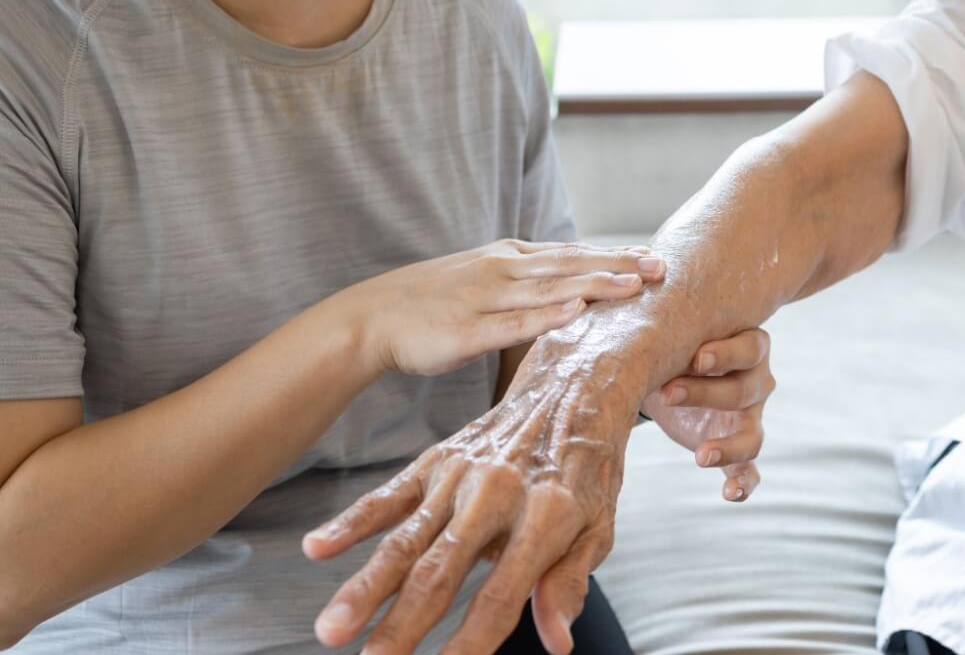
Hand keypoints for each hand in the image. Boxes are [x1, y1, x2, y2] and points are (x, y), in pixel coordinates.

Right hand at [303, 329, 647, 653]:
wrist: (577, 383)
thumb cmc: (590, 465)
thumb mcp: (599, 524)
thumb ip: (569, 581)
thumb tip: (557, 642)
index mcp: (545, 516)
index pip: (501, 595)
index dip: (472, 642)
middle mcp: (497, 494)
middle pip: (440, 571)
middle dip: (402, 624)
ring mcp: (462, 475)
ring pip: (405, 540)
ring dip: (365, 587)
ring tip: (332, 629)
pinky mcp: (438, 459)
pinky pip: (390, 495)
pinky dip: (351, 521)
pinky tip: (318, 547)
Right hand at [333, 240, 664, 377]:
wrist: (371, 318)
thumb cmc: (431, 305)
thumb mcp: (482, 282)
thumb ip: (523, 284)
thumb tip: (567, 291)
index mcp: (508, 258)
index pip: (570, 253)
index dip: (613, 254)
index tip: (652, 257)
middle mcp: (502, 270)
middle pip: (570, 264)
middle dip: (617, 264)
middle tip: (661, 267)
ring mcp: (485, 298)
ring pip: (549, 289)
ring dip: (593, 284)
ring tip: (632, 285)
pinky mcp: (467, 329)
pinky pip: (513, 322)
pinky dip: (546, 315)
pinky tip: (575, 311)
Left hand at [641, 327, 772, 501]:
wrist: (666, 371)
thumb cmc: (670, 343)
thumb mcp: (668, 331)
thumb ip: (655, 323)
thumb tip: (597, 299)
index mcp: (746, 344)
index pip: (749, 348)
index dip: (725, 354)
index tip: (695, 357)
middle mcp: (755, 379)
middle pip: (747, 389)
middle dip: (707, 393)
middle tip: (668, 393)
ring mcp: (748, 416)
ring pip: (752, 433)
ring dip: (729, 445)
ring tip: (701, 456)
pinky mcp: (736, 444)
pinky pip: (750, 468)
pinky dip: (744, 483)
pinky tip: (730, 494)